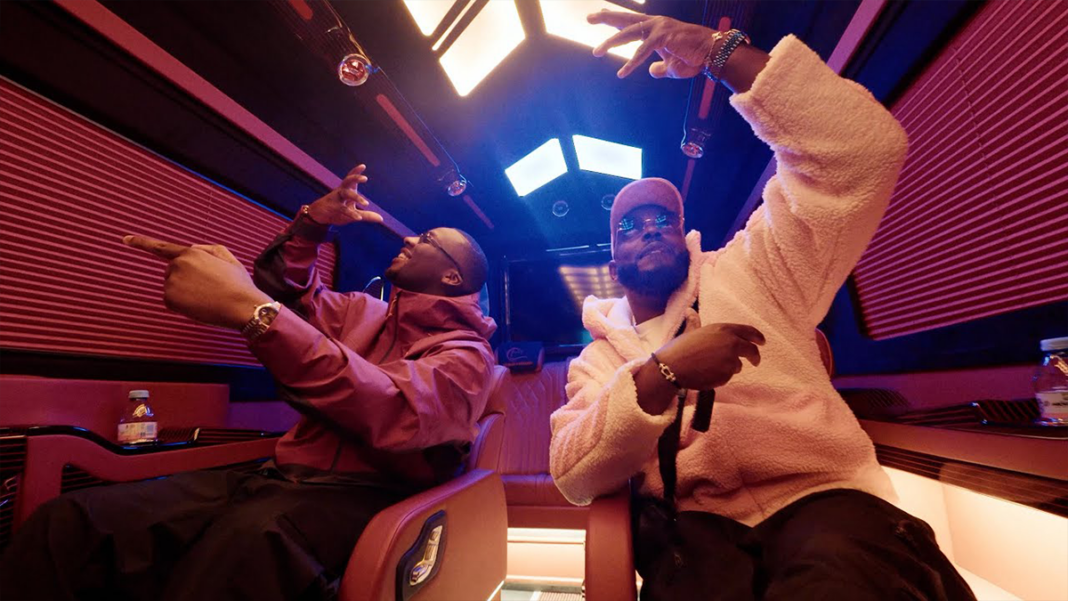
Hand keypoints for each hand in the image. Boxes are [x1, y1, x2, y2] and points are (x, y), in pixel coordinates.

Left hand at [123, 235, 271, 329]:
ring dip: (186, 292)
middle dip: (186, 279)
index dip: (141, 242)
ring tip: (208, 296)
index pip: (161, 247)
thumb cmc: (238, 284)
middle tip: (209, 287)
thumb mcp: (228, 258)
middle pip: (173, 272)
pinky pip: (172, 301)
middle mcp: (177, 265)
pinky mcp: (169, 299)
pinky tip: (200, 304)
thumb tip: (192, 249)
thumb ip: (207, 249)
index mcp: (191, 253)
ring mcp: (171, 282)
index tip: (126, 239)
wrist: (242, 306)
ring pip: (173, 287)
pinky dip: (183, 305)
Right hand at [306, 164, 383, 225]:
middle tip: (365, 178)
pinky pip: (342, 209)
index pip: (350, 179)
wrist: (318, 216)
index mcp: (346, 190)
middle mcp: (341, 192)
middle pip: (347, 182)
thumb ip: (367, 216)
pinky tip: (358, 217)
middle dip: (355, 178)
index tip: (363, 165)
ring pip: (346, 194)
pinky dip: (351, 213)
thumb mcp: (353, 214)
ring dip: (356, 198)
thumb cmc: (337, 211)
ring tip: (366, 204)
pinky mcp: (333, 207)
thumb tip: (381, 219)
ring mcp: (336, 199)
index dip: (356, 172)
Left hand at [589, 11, 716, 78]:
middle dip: (607, 18)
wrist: (712, 53)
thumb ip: (659, 68)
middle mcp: (655, 24)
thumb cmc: (694, 58)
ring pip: (629, 34)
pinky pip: (643, 51)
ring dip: (611, 43)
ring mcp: (659, 28)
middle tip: (589, 17)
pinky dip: (632, 63)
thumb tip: (651, 71)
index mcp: (656, 29)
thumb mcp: (672, 66)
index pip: (631, 22)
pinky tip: (622, 73)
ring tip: (596, 52)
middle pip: (626, 20)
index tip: (600, 15)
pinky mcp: (664, 37)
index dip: (615, 19)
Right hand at [654, 323, 764, 389]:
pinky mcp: (726, 375)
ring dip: (730, 367)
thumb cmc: (679, 349)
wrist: (672, 368)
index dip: (758, 337)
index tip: (762, 342)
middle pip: (751, 350)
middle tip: (755, 361)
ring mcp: (730, 360)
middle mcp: (731, 343)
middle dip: (755, 357)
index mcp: (723, 329)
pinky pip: (727, 377)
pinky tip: (706, 374)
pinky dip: (720, 377)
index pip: (749, 331)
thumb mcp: (690, 332)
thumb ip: (695, 322)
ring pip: (738, 366)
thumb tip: (689, 311)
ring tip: (710, 367)